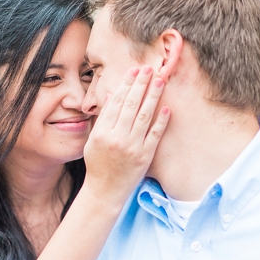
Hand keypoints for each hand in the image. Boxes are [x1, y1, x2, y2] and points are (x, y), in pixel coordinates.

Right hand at [82, 65, 169, 206]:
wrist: (105, 191)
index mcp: (102, 133)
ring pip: (144, 116)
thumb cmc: (98, 164)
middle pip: (130, 105)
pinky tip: (166, 108)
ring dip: (153, 97)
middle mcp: (117, 138)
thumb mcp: (93, 141)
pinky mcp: (144, 156)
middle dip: (141, 85)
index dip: (126, 85)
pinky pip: (154, 135)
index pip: (116, 103)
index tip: (134, 71)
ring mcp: (132, 147)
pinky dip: (161, 121)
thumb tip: (113, 96)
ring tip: (159, 81)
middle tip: (149, 69)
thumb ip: (103, 119)